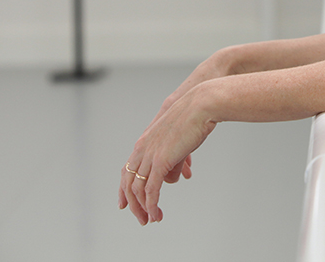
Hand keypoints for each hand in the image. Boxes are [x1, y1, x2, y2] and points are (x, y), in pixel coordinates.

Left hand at [118, 85, 216, 224]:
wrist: (200, 106)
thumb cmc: (194, 119)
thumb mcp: (178, 142)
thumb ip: (173, 160)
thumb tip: (173, 176)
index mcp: (144, 142)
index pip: (127, 170)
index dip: (124, 189)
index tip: (125, 204)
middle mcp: (142, 149)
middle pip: (128, 182)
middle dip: (133, 204)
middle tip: (141, 218)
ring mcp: (150, 155)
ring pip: (138, 189)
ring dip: (143, 208)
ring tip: (152, 219)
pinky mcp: (161, 161)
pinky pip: (151, 189)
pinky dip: (152, 204)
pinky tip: (156, 213)